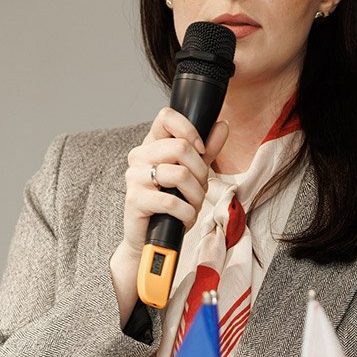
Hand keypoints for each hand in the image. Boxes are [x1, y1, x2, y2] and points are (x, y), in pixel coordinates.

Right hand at [110, 108, 227, 324]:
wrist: (150, 240)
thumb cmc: (170, 206)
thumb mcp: (193, 175)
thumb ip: (206, 150)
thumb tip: (222, 125)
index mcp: (151, 145)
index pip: (167, 116)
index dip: (190, 131)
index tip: (201, 151)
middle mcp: (139, 157)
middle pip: (180, 147)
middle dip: (201, 172)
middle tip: (200, 188)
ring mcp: (134, 178)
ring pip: (180, 174)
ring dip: (196, 196)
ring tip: (192, 206)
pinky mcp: (134, 200)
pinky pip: (172, 202)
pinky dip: (187, 214)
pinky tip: (184, 219)